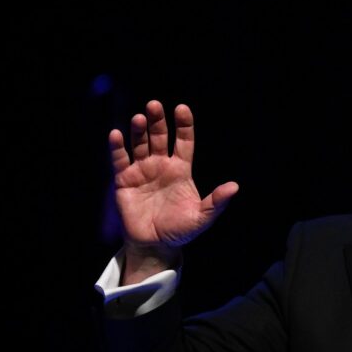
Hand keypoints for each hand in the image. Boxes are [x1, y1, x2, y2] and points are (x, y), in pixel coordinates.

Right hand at [108, 100, 237, 282]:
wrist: (154, 245)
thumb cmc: (180, 230)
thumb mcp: (202, 218)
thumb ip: (216, 202)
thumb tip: (235, 187)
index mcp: (180, 170)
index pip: (183, 142)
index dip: (183, 125)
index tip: (182, 108)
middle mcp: (161, 165)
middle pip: (159, 137)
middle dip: (157, 121)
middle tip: (154, 105)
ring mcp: (141, 171)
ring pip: (139, 144)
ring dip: (139, 130)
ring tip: (140, 118)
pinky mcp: (124, 180)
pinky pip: (119, 160)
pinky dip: (117, 147)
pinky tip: (116, 134)